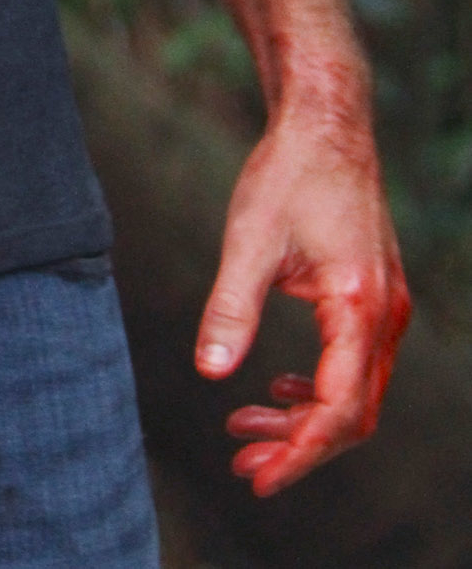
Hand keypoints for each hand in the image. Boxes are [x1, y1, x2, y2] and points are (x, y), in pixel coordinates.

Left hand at [197, 78, 410, 494]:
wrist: (326, 122)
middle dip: (299, 446)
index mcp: (358, 305)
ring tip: (246, 429)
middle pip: (353, 414)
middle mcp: (384, 315)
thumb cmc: (289, 172)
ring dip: (304, 419)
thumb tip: (209, 370)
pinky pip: (355, 365)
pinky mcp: (374, 297)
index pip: (339, 408)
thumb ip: (231, 307)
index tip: (259, 474)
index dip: (301, 451)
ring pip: (355, 393)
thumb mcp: (250, 238)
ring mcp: (385, 308)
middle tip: (244, 463)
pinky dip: (318, 388)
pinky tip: (276, 387)